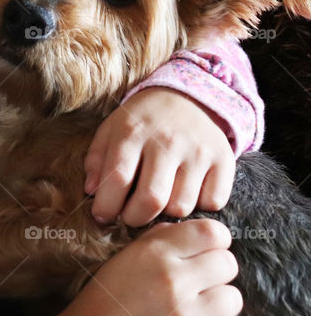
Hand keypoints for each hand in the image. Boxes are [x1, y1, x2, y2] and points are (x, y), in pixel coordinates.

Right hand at [30, 219, 242, 315]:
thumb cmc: (102, 300)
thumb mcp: (121, 259)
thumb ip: (156, 241)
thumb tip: (188, 234)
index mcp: (154, 253)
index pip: (212, 232)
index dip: (214, 241)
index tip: (205, 252)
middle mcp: (172, 280)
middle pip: (228, 264)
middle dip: (216, 272)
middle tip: (198, 284)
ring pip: (233, 299)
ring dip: (218, 305)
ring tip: (196, 310)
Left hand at [84, 87, 235, 226]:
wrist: (186, 96)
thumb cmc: (141, 120)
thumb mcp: (111, 130)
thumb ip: (97, 160)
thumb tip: (92, 192)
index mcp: (132, 132)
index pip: (118, 179)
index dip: (107, 206)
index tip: (102, 216)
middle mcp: (167, 141)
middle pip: (152, 200)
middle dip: (135, 218)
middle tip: (129, 216)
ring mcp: (198, 151)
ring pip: (181, 207)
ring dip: (166, 213)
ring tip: (158, 200)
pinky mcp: (224, 159)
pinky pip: (213, 203)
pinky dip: (199, 206)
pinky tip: (185, 192)